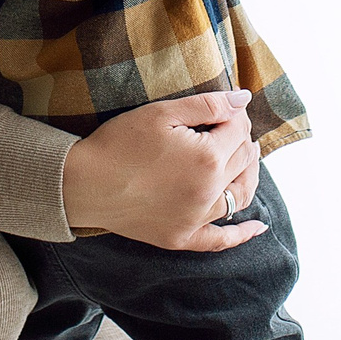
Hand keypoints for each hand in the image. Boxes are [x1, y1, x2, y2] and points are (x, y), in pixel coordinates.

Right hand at [61, 91, 267, 250]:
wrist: (82, 183)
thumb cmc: (118, 142)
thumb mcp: (162, 112)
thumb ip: (208, 105)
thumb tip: (244, 99)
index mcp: (208, 157)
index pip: (239, 130)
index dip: (234, 115)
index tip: (222, 109)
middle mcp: (209, 192)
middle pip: (243, 161)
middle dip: (241, 140)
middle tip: (230, 129)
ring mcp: (197, 218)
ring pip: (240, 196)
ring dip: (247, 176)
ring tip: (244, 161)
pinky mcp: (182, 237)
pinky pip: (221, 240)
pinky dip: (242, 234)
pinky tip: (257, 227)